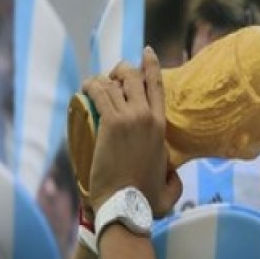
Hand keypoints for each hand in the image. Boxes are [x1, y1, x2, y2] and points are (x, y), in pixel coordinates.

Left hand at [84, 47, 181, 217]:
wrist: (126, 205)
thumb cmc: (146, 202)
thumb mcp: (171, 190)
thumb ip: (174, 180)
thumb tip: (171, 174)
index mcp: (161, 127)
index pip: (157, 87)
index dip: (151, 65)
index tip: (145, 53)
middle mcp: (147, 117)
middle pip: (134, 77)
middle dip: (122, 70)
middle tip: (111, 75)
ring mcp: (129, 118)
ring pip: (115, 82)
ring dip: (102, 78)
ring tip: (92, 84)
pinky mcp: (110, 123)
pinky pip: (99, 93)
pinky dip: (90, 86)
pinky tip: (84, 87)